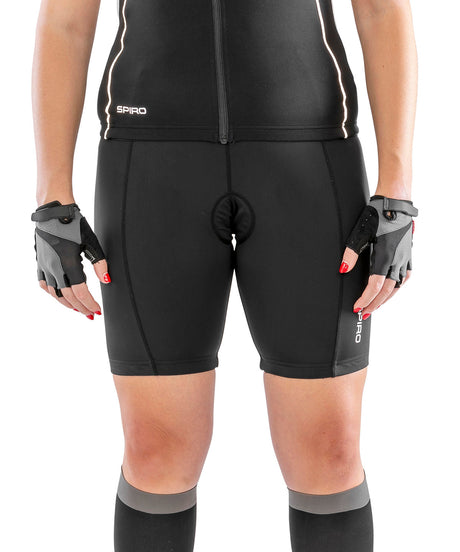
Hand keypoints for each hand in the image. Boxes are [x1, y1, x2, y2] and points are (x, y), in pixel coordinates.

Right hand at [32, 201, 110, 318]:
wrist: (54, 211)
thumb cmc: (75, 224)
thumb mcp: (92, 242)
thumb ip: (100, 263)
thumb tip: (106, 281)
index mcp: (68, 263)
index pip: (80, 292)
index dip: (90, 304)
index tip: (98, 311)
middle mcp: (54, 267)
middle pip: (68, 296)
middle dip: (81, 308)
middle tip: (90, 315)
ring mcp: (45, 265)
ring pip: (54, 293)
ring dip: (67, 304)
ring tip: (78, 309)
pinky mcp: (40, 261)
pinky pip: (44, 283)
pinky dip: (52, 293)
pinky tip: (60, 296)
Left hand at [339, 195, 417, 318]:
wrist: (395, 201)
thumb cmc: (377, 214)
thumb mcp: (360, 232)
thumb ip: (351, 252)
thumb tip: (343, 269)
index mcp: (386, 256)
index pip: (376, 286)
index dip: (366, 299)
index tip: (357, 307)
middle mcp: (398, 259)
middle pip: (387, 290)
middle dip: (374, 304)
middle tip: (364, 313)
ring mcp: (405, 257)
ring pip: (397, 286)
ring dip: (386, 298)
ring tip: (375, 305)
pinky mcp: (407, 253)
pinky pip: (405, 276)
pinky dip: (398, 286)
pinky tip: (392, 289)